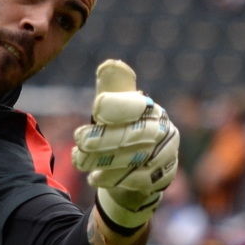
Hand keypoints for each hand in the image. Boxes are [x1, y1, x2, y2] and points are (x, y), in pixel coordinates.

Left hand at [71, 60, 178, 230]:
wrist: (138, 170)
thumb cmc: (121, 132)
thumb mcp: (114, 111)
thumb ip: (111, 89)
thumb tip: (109, 65)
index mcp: (149, 108)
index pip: (136, 105)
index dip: (116, 105)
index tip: (96, 106)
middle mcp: (162, 129)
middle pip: (134, 134)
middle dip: (104, 138)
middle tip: (79, 140)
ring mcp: (166, 154)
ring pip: (135, 159)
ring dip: (104, 161)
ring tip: (79, 160)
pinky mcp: (163, 176)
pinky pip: (139, 180)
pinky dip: (114, 179)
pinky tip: (95, 177)